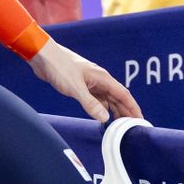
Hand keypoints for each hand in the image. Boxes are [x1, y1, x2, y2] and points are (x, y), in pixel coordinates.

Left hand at [28, 38, 142, 122]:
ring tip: (120, 125)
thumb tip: (105, 118)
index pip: (124, 95)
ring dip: (114, 111)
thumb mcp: (75, 88)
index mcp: (102, 78)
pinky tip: (102, 116)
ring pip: (108, 99)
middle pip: (117, 98)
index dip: (133, 108)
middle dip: (126, 111)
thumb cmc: (59, 67)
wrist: (43, 56)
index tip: (140, 119)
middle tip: (133, 127)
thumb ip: (90, 104)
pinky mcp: (81, 85)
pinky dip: (101, 108)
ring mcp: (91, 82)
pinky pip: (97, 98)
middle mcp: (100, 80)